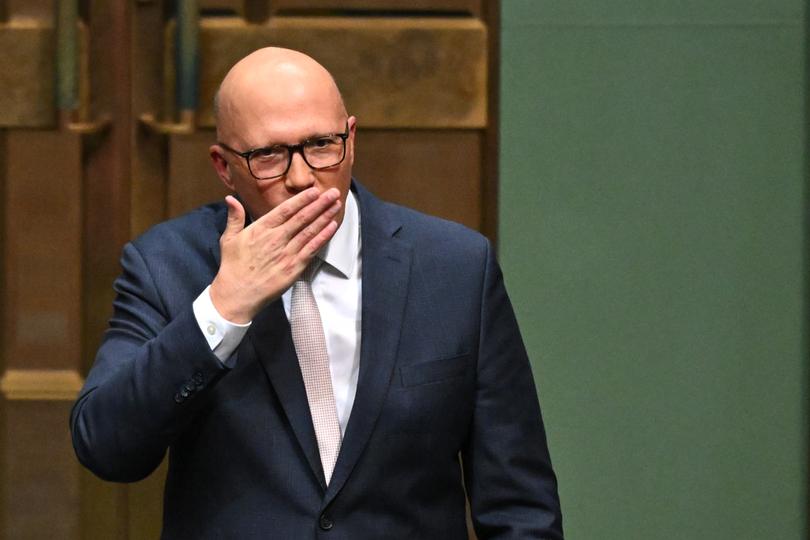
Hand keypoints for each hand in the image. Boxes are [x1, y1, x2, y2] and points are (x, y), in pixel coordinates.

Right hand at [209, 188, 340, 322]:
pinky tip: (332, 227)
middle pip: (302, 217)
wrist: (237, 294)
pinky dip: (323, 237)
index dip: (302, 199)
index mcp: (261, 229)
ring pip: (310, 231)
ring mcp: (287, 253)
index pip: (285, 210)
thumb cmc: (233, 267)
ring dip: (325, 217)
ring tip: (337, 205)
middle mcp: (276, 238)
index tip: (314, 190)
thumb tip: (230, 198)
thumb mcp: (228, 239)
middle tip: (334, 192)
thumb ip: (234, 217)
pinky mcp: (294, 267)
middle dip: (320, 204)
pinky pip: (312, 249)